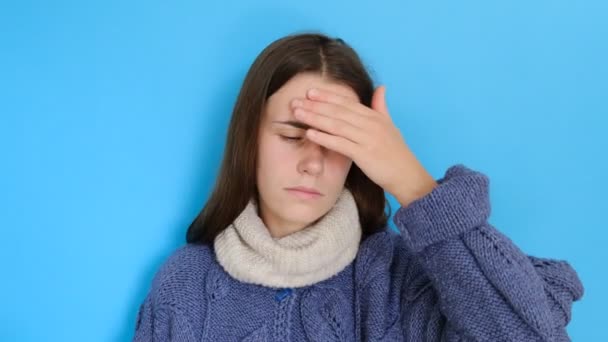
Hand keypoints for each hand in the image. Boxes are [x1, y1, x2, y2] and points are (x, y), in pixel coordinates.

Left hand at [291, 86, 437, 206]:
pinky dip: (324, 138)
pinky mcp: (364, 154)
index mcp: (374, 116)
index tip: (310, 92)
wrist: (408, 175)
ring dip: (315, 118)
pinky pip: (340, 143)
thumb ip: (382, 106)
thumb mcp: (390, 125)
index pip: (347, 102)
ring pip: (336, 124)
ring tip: (298, 113)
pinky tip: (310, 134)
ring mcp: (367, 138)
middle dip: (316, 105)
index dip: (328, 96)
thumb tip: (381, 88)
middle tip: (296, 101)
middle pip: (338, 111)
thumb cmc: (397, 153)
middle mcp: (370, 124)